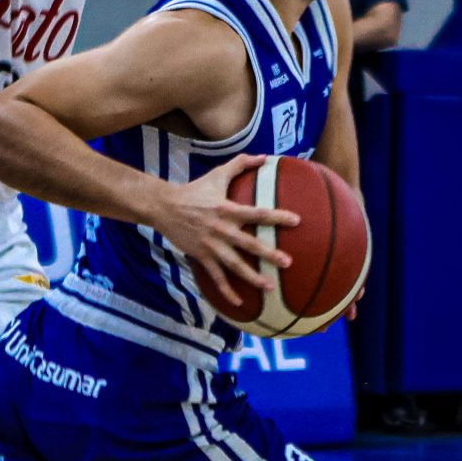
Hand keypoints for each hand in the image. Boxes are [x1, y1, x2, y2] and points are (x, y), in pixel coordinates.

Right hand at [151, 153, 295, 298]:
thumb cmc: (194, 190)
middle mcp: (222, 229)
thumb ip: (241, 163)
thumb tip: (265, 157)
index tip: (297, 221)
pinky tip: (239, 303)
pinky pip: (216, 278)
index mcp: (228, 209)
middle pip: (249, 244)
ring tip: (270, 286)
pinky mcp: (201, 257)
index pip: (257, 213)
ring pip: (235, 265)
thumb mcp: (217, 174)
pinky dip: (227, 291)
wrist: (165, 206)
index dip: (277, 217)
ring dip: (252, 277)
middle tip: (288, 262)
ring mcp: (211, 246)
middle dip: (269, 254)